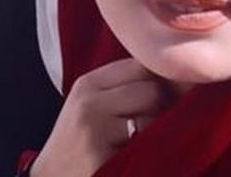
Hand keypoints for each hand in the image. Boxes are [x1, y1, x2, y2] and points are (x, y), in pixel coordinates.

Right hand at [30, 59, 168, 176]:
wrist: (54, 176)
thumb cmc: (80, 141)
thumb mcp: (92, 105)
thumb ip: (123, 87)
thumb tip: (177, 77)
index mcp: (89, 83)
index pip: (140, 64)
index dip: (159, 80)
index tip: (162, 98)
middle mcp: (89, 100)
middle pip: (151, 88)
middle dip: (160, 107)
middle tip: (148, 126)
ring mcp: (94, 128)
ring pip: (151, 116)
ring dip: (154, 130)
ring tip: (137, 143)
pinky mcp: (101, 154)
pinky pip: (144, 145)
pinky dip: (147, 151)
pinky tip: (131, 157)